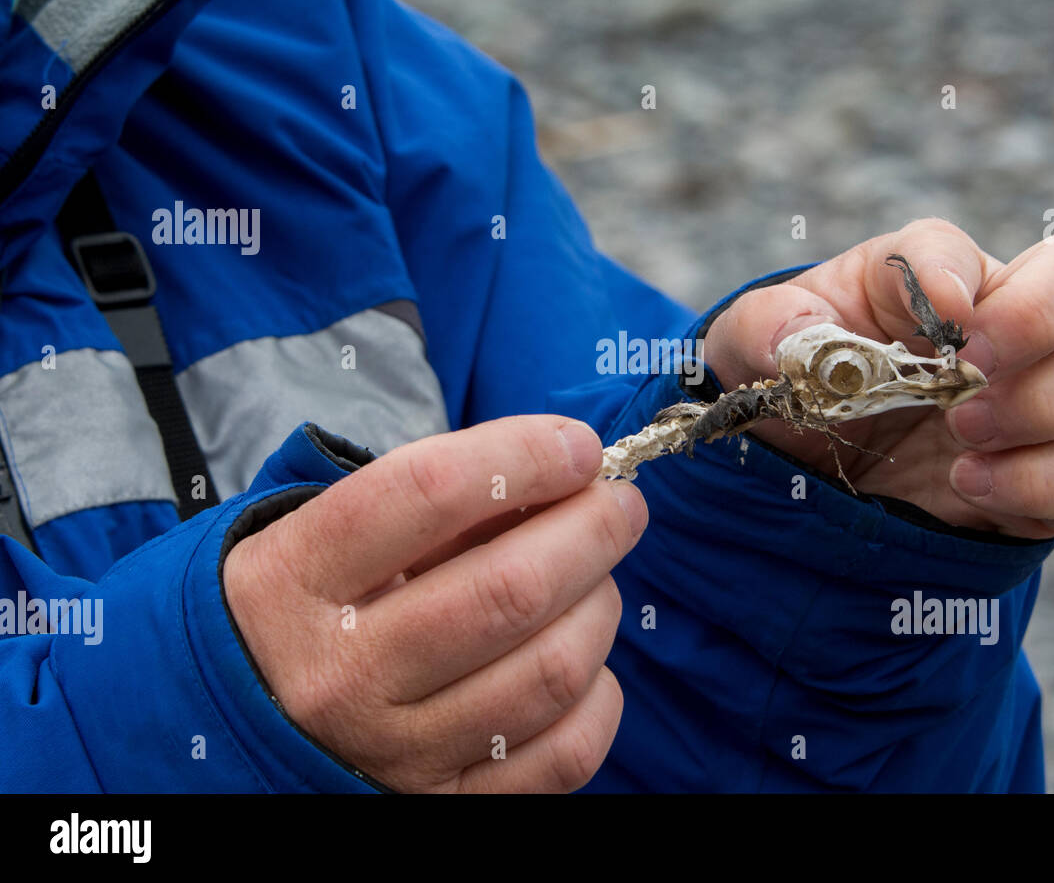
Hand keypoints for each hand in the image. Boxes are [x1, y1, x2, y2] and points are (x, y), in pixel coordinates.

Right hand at [223, 416, 645, 791]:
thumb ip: (434, 502)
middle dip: (593, 529)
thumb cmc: (304, 605)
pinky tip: (580, 661)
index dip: (523, 455)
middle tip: (618, 504)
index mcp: (294, 580)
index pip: (427, 491)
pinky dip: (598, 695)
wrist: (237, 724)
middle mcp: (340, 675)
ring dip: (599, 606)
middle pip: (511, 588)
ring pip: (551, 670)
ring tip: (594, 580)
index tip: (578, 445)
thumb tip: (562, 473)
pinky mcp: (444, 805)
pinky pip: (564, 752)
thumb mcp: (327, 533)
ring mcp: (394, 752)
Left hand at [701, 219, 1053, 538]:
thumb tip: (803, 340)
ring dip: (1045, 403)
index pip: (957, 250)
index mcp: (929, 278)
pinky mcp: (1048, 475)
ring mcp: (1035, 398)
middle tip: (968, 371)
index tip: (930, 324)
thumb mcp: (752, 346)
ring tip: (962, 434)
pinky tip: (969, 487)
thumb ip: (767, 328)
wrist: (811, 483)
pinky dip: (1043, 481)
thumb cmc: (792, 385)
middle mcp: (1001, 325)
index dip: (949, 279)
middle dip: (1039, 319)